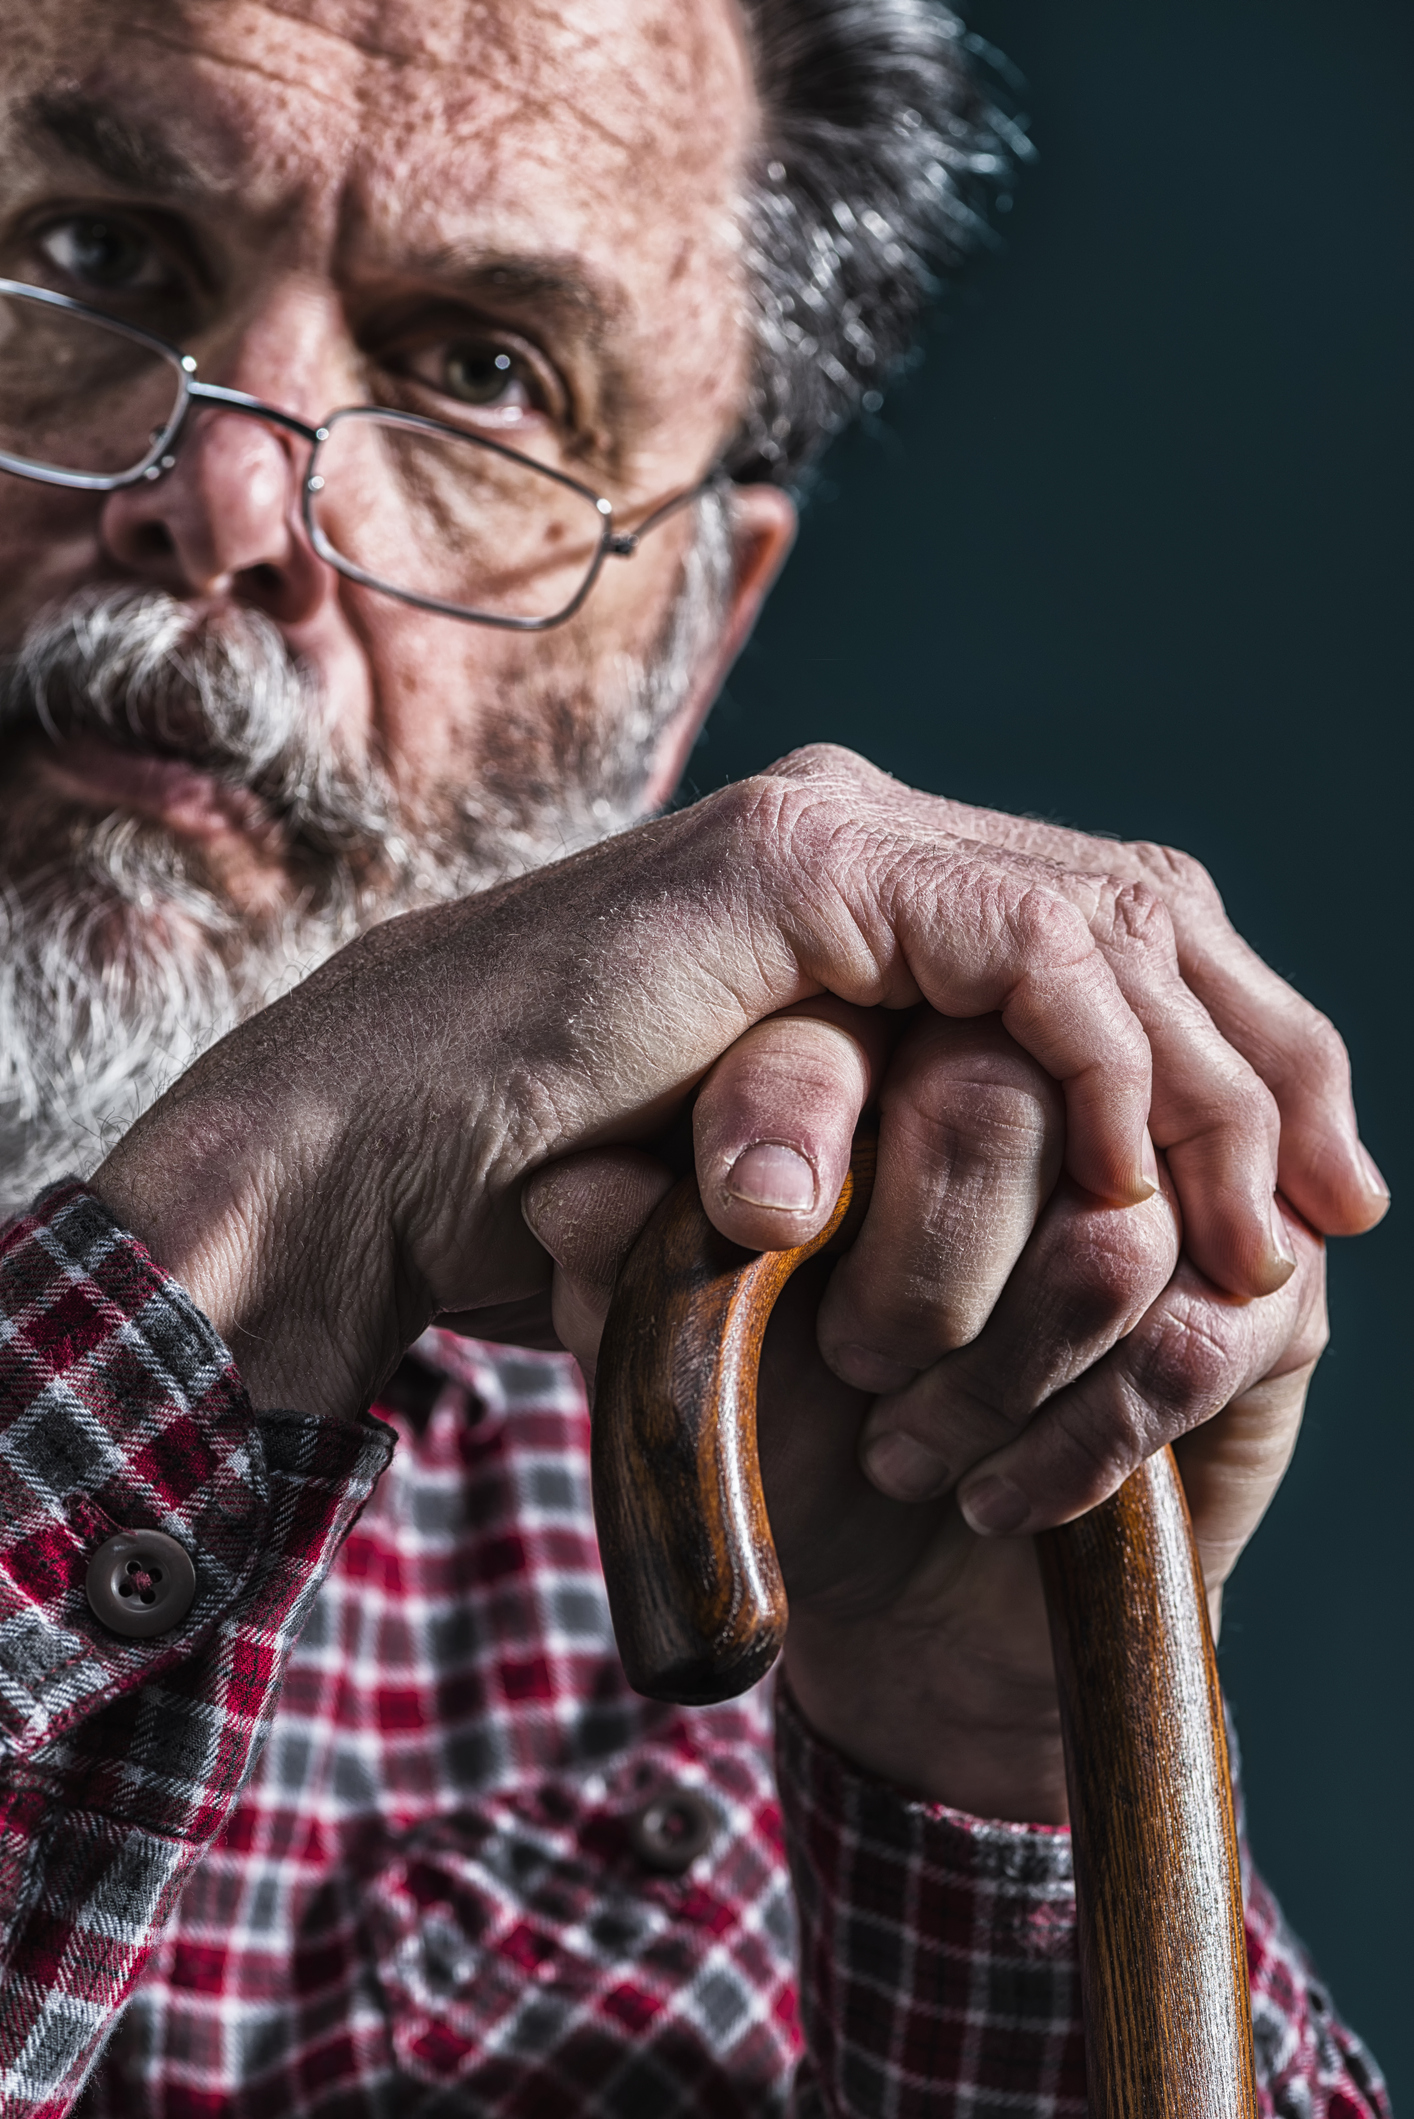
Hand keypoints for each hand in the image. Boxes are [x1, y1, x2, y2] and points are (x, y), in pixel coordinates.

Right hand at [91, 744, 1366, 1431]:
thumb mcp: (778, 1168)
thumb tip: (1023, 1199)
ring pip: (1113, 917)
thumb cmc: (547, 1181)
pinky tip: (1133, 1174)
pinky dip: (1098, 1059)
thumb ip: (895, 1137)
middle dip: (1268, 1059)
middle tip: (1340, 1200)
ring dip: (1210, 1079)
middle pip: (1152, 905)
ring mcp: (834, 832)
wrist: (374, 1153)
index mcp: (874, 889)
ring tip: (1263, 1225)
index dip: (1234, 1051)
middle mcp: (872, 833)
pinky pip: (1018, 947)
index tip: (1308, 1191)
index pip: (1115, 932)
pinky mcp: (793, 867)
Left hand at [525, 1005, 1327, 1824]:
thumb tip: (566, 1191)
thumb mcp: (679, 1328)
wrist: (906, 1582)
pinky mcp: (1270, 1297)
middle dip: (925, 1274)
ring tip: (913, 1444)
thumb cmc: (786, 1412)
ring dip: (993, 1372)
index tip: (790, 1254)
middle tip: (863, 1370)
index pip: (899, 1005)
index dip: (846, 1119)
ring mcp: (1187, 1175)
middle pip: (1025, 1088)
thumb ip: (625, 1244)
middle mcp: (1067, 1066)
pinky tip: (1003, 1497)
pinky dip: (1078, 1440)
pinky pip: (1197, 1337)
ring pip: (1112, 1223)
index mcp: (914, 1017)